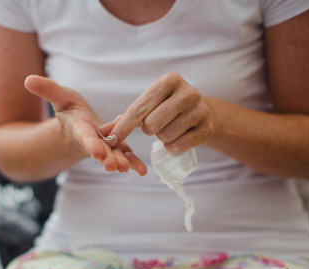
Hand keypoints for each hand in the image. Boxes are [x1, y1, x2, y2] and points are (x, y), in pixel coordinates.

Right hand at [24, 75, 146, 175]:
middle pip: (99, 150)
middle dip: (106, 157)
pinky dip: (134, 163)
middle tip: (113, 166)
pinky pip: (125, 155)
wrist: (77, 128)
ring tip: (128, 169)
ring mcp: (104, 147)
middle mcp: (91, 141)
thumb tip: (28, 79)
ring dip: (120, 162)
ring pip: (113, 155)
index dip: (90, 143)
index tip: (96, 150)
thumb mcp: (59, 97)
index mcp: (78, 128)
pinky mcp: (116, 148)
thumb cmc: (69, 110)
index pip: (84, 136)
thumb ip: (47, 89)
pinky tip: (143, 171)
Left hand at [98, 72, 214, 153]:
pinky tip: (179, 137)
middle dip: (149, 130)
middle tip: (156, 125)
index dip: (124, 127)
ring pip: (165, 136)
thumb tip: (101, 133)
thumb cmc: (167, 108)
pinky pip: (178, 146)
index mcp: (169, 80)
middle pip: (151, 124)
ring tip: (170, 128)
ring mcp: (201, 110)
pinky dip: (173, 147)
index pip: (139, 108)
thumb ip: (123, 119)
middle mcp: (188, 91)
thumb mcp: (147, 107)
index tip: (111, 140)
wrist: (203, 113)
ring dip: (162, 138)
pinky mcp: (207, 129)